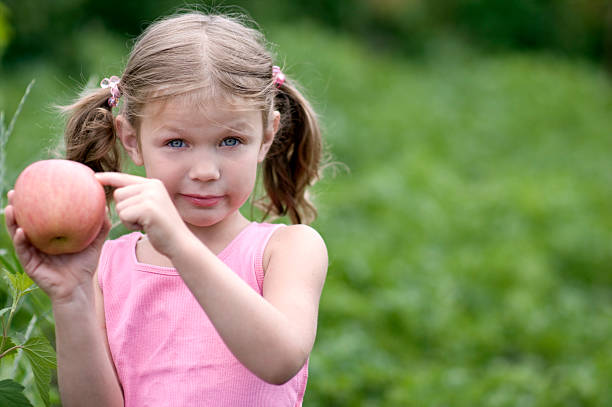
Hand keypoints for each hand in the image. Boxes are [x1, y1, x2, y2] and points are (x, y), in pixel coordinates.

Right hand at [4, 190, 110, 304]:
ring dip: (12, 221)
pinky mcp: (30, 265)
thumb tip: (106, 206)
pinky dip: (21, 240)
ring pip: (17, 234)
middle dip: (15, 206)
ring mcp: (31, 253)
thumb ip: (101, 226)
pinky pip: (23, 250)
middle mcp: (37, 242)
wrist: (79, 288)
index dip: (33, 201)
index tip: (31, 184)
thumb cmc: (85, 264)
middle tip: (13, 192)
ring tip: (11, 208)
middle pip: (22, 221)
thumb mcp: (94, 242)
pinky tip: (21, 231)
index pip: (38, 214)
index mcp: (48, 235)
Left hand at [95, 172, 190, 257]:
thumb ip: (136, 197)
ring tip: (145, 223)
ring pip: (119, 206)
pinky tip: (146, 227)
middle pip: (118, 194)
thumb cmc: (162, 229)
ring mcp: (151, 196)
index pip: (125, 178)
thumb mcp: (150, 207)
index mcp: (153, 183)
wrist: (180, 243)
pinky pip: (124, 215)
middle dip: (124, 210)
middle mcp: (152, 185)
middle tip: (143, 219)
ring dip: (128, 219)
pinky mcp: (147, 208)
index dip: (108, 178)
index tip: (94, 177)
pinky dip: (130, 225)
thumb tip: (114, 192)